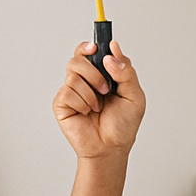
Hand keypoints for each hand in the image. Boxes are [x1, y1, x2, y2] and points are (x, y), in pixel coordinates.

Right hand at [52, 40, 145, 159]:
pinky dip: (82, 104)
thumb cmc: (123, 125)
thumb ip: (126, 71)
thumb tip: (112, 51)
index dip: (89, 47)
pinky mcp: (61, 103)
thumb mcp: (134, 96)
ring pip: (73, 74)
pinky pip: (68, 92)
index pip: (89, 52)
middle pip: (78, 58)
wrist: (112, 148)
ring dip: (91, 92)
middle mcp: (84, 80)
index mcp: (101, 75)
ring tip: (98, 107)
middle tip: (105, 89)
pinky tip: (87, 113)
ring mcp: (71, 91)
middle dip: (94, 72)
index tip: (95, 48)